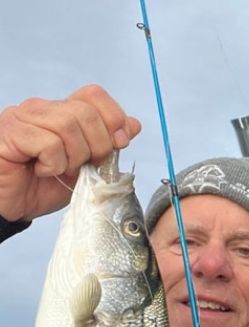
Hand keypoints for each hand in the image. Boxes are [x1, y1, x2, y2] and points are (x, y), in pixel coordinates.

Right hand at [0, 84, 140, 222]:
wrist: (11, 206)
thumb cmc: (44, 186)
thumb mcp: (86, 167)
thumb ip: (108, 145)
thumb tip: (133, 125)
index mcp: (62, 112)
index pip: (94, 95)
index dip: (113, 118)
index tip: (119, 143)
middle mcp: (42, 109)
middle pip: (86, 113)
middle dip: (97, 146)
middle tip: (83, 166)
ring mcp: (23, 117)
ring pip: (68, 126)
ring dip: (73, 157)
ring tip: (60, 170)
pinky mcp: (10, 132)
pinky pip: (48, 143)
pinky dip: (53, 164)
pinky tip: (42, 171)